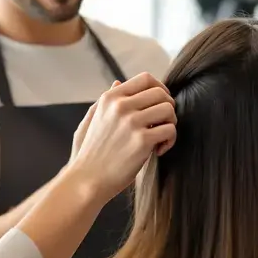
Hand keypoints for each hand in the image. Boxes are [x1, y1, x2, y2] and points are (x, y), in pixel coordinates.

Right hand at [68, 73, 176, 201]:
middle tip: (161, 124)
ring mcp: (131, 122)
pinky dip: (170, 140)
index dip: (160, 88)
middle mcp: (120, 106)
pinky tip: (158, 150)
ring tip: (160, 137)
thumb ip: (109, 100)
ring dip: (170, 123)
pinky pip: (170, 130)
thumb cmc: (92, 152)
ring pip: (168, 109)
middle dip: (167, 107)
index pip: (145, 78)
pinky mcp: (142, 141)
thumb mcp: (94, 119)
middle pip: (161, 93)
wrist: (87, 179)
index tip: (159, 104)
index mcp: (110, 98)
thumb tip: (119, 82)